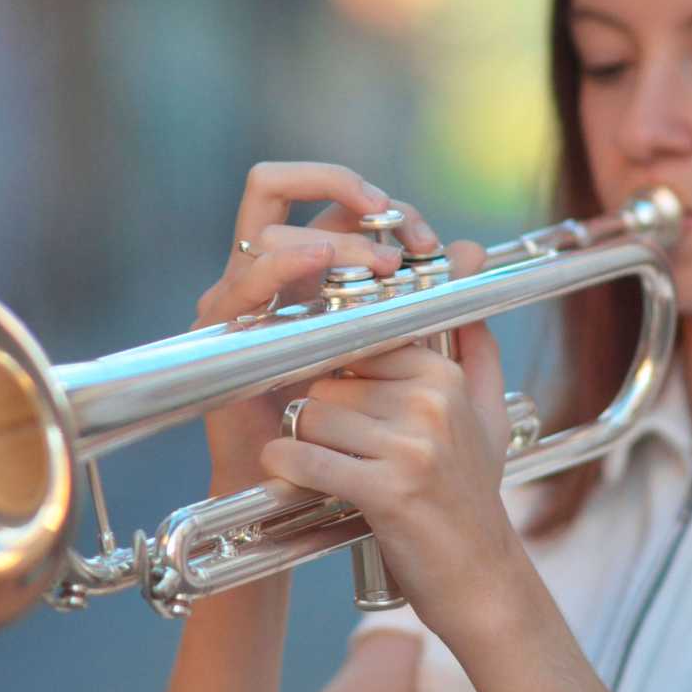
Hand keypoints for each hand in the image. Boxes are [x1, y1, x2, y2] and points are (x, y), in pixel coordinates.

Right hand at [193, 161, 441, 490]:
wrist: (310, 503)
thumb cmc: (357, 437)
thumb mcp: (410, 363)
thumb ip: (434, 303)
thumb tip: (470, 249)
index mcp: (310, 273)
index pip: (334, 200)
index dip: (381, 203)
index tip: (428, 241)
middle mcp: (270, 276)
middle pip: (286, 188)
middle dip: (345, 192)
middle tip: (404, 237)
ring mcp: (239, 300)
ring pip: (271, 229)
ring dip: (331, 235)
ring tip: (381, 262)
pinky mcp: (220, 335)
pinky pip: (242, 282)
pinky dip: (281, 263)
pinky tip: (319, 261)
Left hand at [256, 239, 517, 641]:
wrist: (481, 579)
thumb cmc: (471, 495)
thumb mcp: (487, 413)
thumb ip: (475, 346)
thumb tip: (467, 269)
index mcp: (446, 373)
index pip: (357, 341)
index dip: (333, 368)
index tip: (325, 390)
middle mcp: (432, 400)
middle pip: (328, 377)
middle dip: (318, 410)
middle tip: (332, 444)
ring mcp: (412, 445)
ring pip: (312, 414)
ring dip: (302, 442)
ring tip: (324, 466)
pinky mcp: (387, 489)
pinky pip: (307, 459)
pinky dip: (285, 469)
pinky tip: (286, 476)